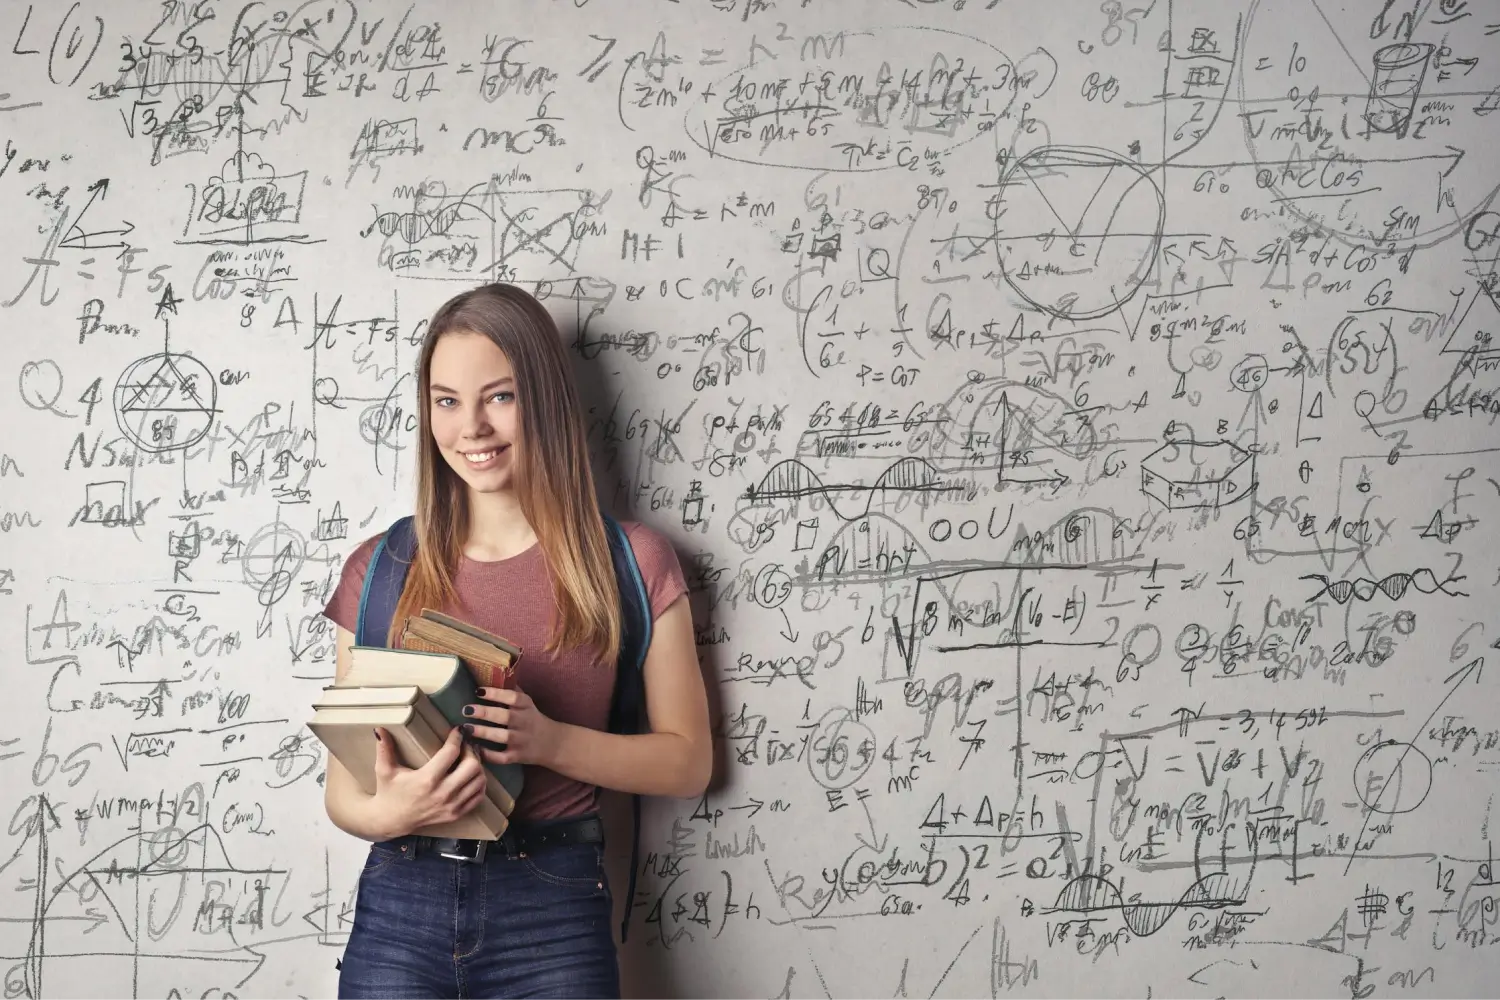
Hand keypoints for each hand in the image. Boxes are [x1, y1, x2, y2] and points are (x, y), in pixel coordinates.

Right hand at [370, 726, 488, 838]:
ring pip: (479, 781)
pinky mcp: (456, 814)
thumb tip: (380, 728)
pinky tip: (470, 775)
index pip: (451, 752)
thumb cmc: (388, 792)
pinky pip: (478, 796)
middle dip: (471, 751)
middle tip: (465, 744)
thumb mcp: (384, 770)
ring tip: (469, 758)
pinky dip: (479, 783)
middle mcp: (442, 793)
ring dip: (478, 766)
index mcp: (426, 780)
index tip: (458, 730)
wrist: (390, 821)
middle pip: (472, 766)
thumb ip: (384, 748)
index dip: (457, 737)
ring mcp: (451, 806)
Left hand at [461, 686, 563, 767]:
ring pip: (501, 736)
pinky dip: (488, 754)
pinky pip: (501, 757)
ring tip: (466, 728)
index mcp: (526, 706)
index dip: (495, 693)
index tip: (478, 691)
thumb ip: (513, 691)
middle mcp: (524, 722)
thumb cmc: (533, 719)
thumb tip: (495, 675)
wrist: (553, 743)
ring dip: (483, 732)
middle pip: (504, 716)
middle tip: (466, 709)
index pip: (512, 697)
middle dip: (484, 712)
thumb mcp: (527, 703)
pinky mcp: (517, 756)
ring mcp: (521, 740)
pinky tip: (475, 748)